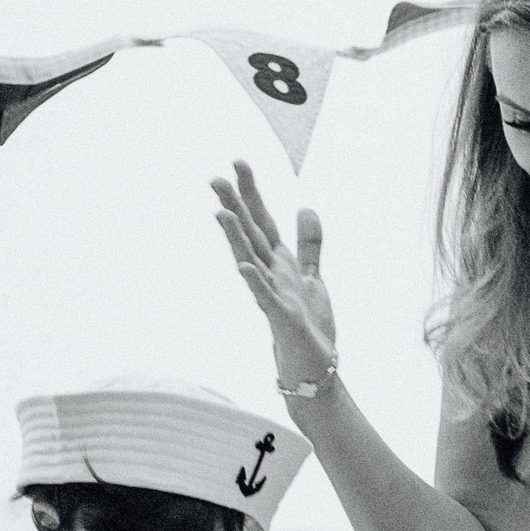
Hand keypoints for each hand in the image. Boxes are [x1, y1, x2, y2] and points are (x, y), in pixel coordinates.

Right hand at [213, 161, 338, 399]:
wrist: (314, 369)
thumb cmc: (310, 326)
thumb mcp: (312, 277)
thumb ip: (309, 244)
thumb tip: (306, 207)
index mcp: (279, 263)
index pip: (262, 220)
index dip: (251, 192)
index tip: (238, 161)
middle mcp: (270, 275)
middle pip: (250, 235)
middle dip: (236, 207)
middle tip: (215, 178)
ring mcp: (273, 296)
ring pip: (251, 262)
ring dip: (236, 239)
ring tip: (221, 213)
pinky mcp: (282, 319)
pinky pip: (266, 298)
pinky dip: (256, 283)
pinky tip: (244, 267)